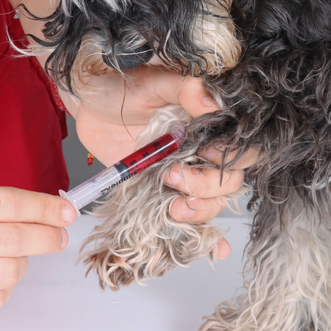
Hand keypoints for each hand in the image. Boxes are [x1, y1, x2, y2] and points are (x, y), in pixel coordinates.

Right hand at [0, 180, 75, 323]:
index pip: (6, 202)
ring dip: (22, 263)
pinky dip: (4, 289)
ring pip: (7, 272)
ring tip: (14, 256)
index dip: (44, 208)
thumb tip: (41, 211)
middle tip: (57, 237)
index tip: (65, 212)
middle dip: (46, 237)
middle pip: (12, 239)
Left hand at [60, 66, 257, 258]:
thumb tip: (212, 104)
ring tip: (174, 206)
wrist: (89, 105)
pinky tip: (217, 249)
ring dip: (200, 211)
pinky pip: (191, 217)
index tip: (204, 156)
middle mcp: (202, 151)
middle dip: (206, 188)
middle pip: (229, 181)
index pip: (240, 148)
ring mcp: (185, 174)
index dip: (229, 159)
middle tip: (173, 178)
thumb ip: (185, 89)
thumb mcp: (154, 81)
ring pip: (213, 203)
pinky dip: (208, 237)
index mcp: (209, 123)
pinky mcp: (165, 193)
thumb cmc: (122, 87)